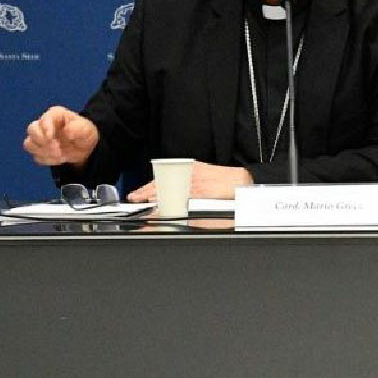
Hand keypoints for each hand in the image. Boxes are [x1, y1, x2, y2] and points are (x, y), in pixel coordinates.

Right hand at [23, 106, 99, 166]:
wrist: (85, 148)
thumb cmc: (85, 133)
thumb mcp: (87, 130)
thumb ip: (78, 128)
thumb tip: (67, 132)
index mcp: (56, 115)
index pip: (45, 119)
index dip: (46, 128)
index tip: (51, 138)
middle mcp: (44, 124)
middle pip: (32, 130)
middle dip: (43, 142)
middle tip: (58, 150)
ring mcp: (40, 137)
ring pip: (29, 144)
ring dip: (44, 152)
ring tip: (61, 156)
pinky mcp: (39, 149)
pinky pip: (36, 156)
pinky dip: (47, 160)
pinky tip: (60, 159)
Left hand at [126, 161, 252, 201]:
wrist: (242, 180)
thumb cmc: (226, 178)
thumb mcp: (205, 171)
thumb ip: (189, 177)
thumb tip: (177, 186)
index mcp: (189, 168)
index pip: (164, 177)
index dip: (148, 186)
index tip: (139, 193)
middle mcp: (189, 174)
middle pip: (162, 183)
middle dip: (146, 192)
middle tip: (135, 198)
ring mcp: (194, 184)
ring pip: (169, 191)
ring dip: (154, 198)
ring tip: (144, 204)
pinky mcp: (201, 193)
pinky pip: (181, 200)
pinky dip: (171, 205)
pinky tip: (162, 209)